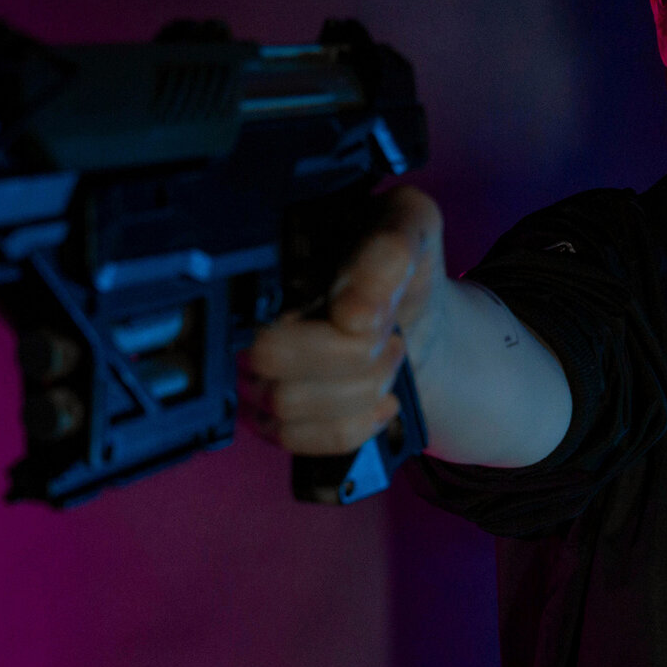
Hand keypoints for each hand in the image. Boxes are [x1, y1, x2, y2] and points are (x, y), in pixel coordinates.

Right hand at [239, 185, 444, 456]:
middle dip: (350, 356)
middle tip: (388, 337)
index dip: (332, 330)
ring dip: (357, 390)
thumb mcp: (414, 226)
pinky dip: (350, 426)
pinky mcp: (275, 418)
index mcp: (268, 264)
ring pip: (283, 405)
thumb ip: (389, 248)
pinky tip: (381, 403)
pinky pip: (294, 439)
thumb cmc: (406, 268)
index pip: (266, 309)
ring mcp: (255, 372)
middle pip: (267, 360)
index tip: (376, 319)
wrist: (419, 317)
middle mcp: (247, 317)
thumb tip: (351, 313)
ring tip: (388, 361)